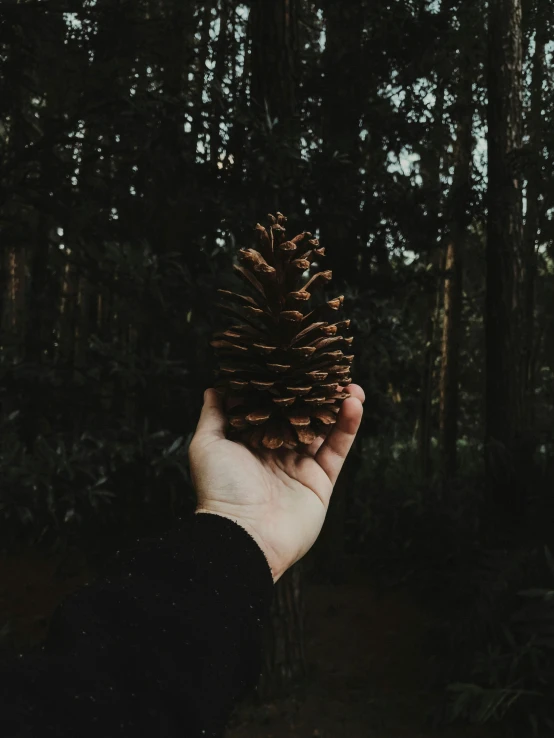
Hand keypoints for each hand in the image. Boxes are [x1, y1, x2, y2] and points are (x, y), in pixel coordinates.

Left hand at [188, 385, 364, 582]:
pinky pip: (337, 449)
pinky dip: (347, 426)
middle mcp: (277, 452)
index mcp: (250, 442)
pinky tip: (354, 403)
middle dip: (316, 393)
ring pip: (324, 429)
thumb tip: (214, 387)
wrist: (243, 535)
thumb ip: (214, 415)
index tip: (297, 363)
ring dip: (338, 405)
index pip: (272, 406)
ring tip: (349, 383)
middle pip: (302, 415)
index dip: (285, 386)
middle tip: (330, 370)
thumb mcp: (207, 445)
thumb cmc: (220, 489)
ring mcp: (300, 466)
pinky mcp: (321, 481)